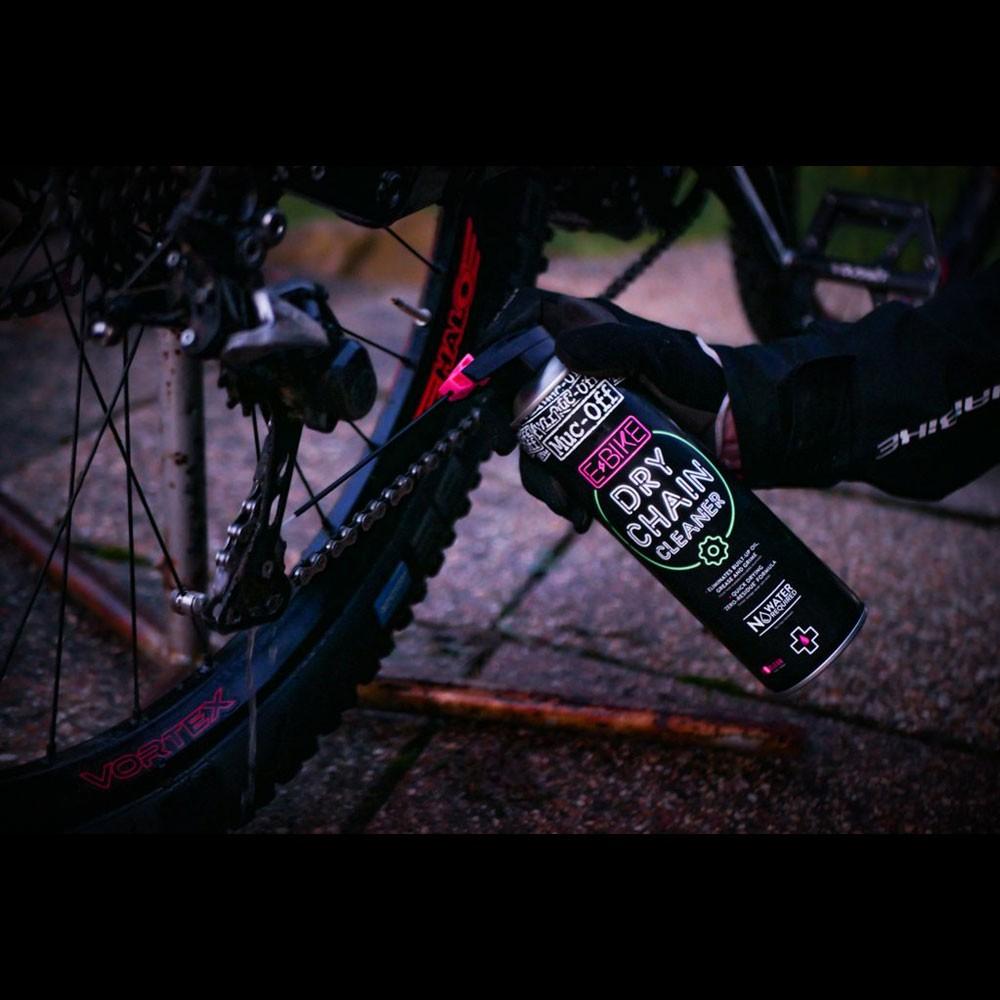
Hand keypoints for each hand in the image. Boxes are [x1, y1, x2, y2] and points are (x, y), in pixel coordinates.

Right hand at [486, 288, 739, 530]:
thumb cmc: (700, 378)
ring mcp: (577, 407)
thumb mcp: (662, 354)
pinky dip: (560, 493)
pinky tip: (580, 515)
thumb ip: (619, 345)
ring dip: (538, 473)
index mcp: (585, 329)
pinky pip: (557, 467)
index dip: (496, 336)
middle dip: (504, 420)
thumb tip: (564, 353)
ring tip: (564, 503)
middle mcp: (572, 366)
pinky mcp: (588, 445)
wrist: (730, 428)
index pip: (526, 317)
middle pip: (514, 383)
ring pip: (531, 435)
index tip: (480, 369)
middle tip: (504, 445)